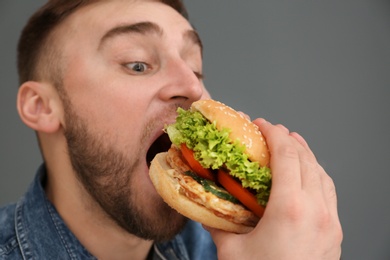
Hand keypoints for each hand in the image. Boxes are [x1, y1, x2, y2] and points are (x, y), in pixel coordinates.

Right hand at [205, 119, 342, 259]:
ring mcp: (329, 222)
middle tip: (271, 132)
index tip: (262, 124)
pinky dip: (317, 174)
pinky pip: (329, 192)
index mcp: (290, 209)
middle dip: (288, 139)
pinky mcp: (334, 232)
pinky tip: (307, 174)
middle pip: (306, 159)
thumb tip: (201, 205)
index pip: (286, 155)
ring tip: (291, 144)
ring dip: (306, 155)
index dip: (273, 134)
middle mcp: (316, 210)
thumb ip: (216, 222)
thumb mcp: (230, 250)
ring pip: (322, 173)